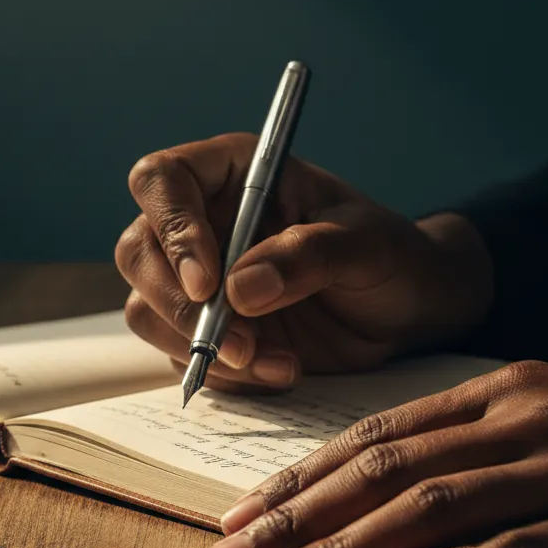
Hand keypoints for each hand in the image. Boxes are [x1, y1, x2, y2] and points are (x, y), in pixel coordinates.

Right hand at [115, 134, 492, 389]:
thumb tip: (240, 287)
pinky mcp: (213, 328)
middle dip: (180, 306)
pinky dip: (224, 372)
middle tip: (238, 342)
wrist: (410, 309)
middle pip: (138, 252)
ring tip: (274, 362)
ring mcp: (203, 279)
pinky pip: (184, 354)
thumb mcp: (367, 245)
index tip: (209, 282)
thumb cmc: (393, 256)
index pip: (163, 180)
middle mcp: (206, 222)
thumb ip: (309, 255)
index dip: (171, 228)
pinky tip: (280, 370)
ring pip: (150, 310)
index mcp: (237, 174)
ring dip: (202, 347)